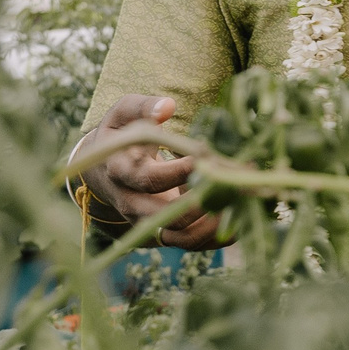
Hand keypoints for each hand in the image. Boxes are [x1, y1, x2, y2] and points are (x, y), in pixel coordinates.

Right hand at [79, 95, 227, 250]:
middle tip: (237, 181)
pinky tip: (242, 214)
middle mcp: (132, 204)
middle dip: (205, 201)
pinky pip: (192, 243)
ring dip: (215, 224)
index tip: (208, 155)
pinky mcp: (164, 232)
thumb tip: (168, 106)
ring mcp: (147, 222)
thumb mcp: (124, 115)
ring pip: (181, 237)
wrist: (104, 171)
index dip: (180, 171)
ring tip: (243, 199)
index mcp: (121, 173)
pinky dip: (218, 236)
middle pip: (166, 216)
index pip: (150, 180)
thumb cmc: (122, 136)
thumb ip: (143, 107)